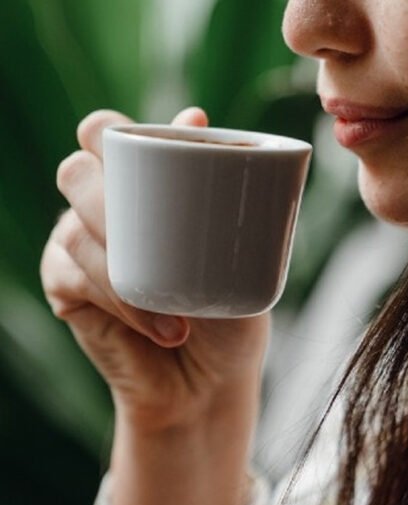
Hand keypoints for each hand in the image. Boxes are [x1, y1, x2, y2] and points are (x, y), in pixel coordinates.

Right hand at [41, 108, 270, 431]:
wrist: (210, 380)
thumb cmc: (228, 308)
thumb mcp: (238, 251)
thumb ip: (216, 188)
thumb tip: (193, 117)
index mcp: (140, 186)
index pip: (104, 133)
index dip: (112, 130)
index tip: (171, 142)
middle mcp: (101, 207)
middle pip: (77, 169)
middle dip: (109, 192)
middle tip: (156, 228)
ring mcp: (77, 245)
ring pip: (76, 227)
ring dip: (129, 266)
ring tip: (182, 308)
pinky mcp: (65, 288)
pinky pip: (74, 276)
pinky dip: (121, 300)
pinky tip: (162, 326)